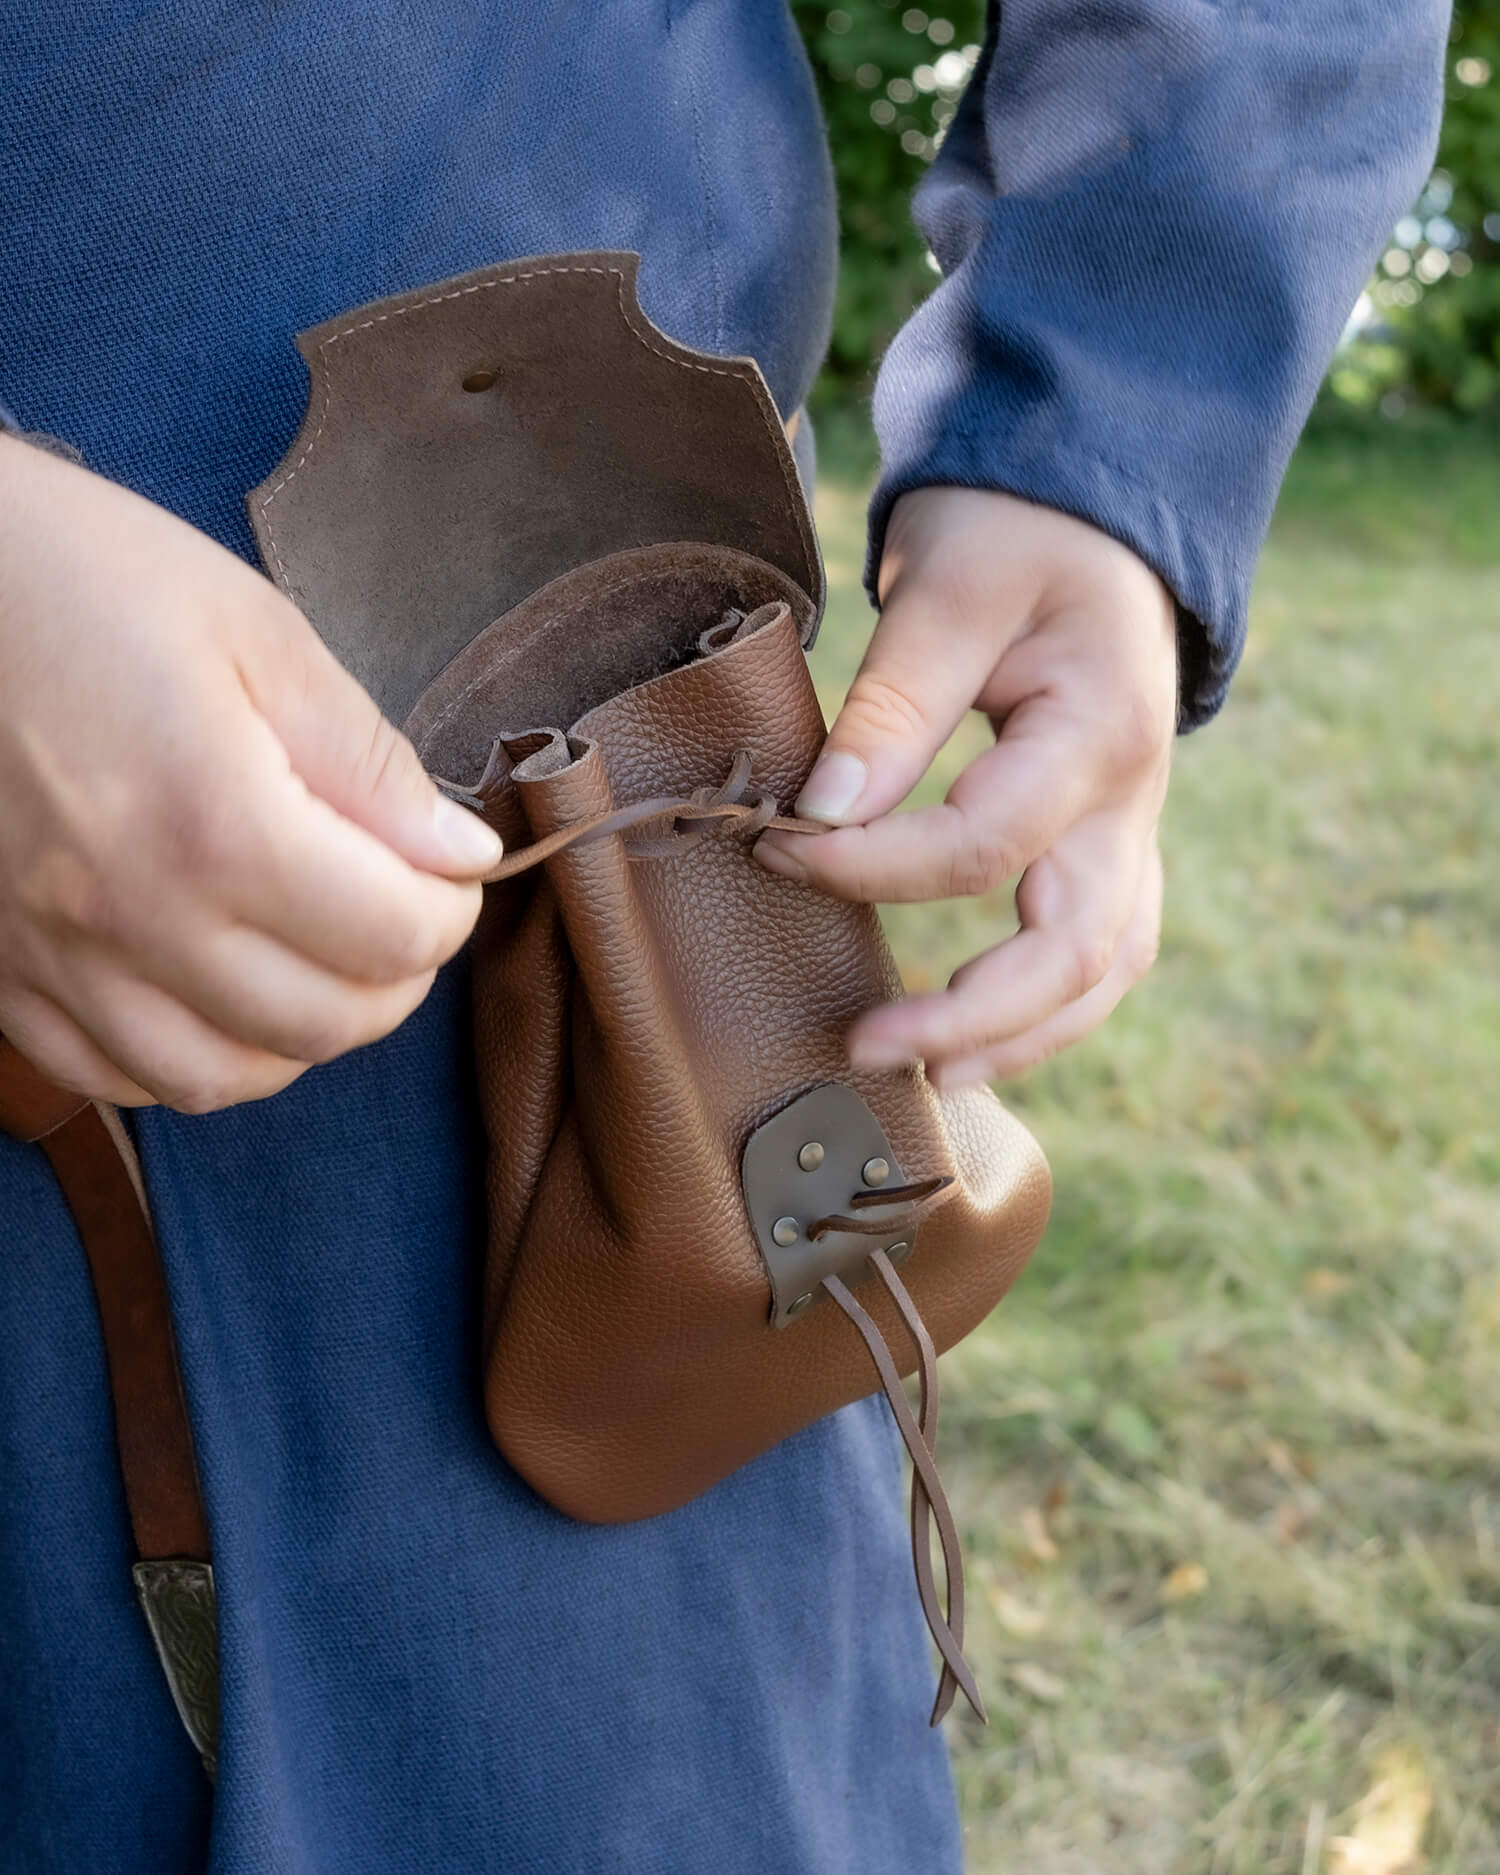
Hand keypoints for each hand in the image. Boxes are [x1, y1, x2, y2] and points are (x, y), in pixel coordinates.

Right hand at [0, 434, 501, 1110]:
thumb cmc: (88, 578)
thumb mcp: (258, 635)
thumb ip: (370, 762)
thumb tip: (459, 854)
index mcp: (214, 822)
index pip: (392, 937)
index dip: (451, 912)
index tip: (453, 871)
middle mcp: (132, 915)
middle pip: (324, 1024)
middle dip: (399, 979)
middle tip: (407, 916)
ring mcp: (55, 956)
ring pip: (221, 1078)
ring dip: (303, 1038)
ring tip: (327, 967)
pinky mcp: (1, 971)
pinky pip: (114, 1077)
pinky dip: (192, 1059)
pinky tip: (221, 997)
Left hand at [754, 486, 1175, 1088]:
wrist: (1088, 519)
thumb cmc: (1014, 538)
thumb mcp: (949, 591)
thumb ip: (894, 706)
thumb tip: (823, 816)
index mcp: (1101, 730)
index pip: (984, 843)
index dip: (873, 866)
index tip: (777, 845)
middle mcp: (1133, 801)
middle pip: (1078, 950)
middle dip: (971, 1016)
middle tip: (863, 1042)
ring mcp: (1132, 832)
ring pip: (1103, 973)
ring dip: (1017, 1038)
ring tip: (925, 1077)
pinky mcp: (1110, 846)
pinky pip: (1098, 954)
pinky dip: (1043, 1013)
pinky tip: (974, 1044)